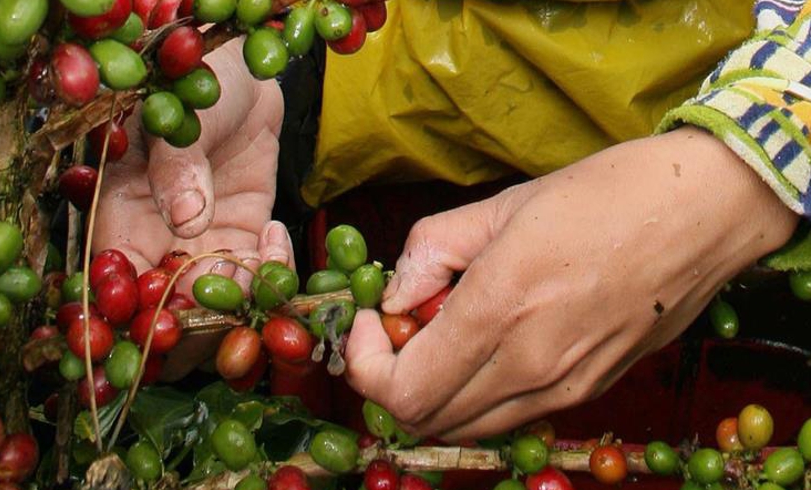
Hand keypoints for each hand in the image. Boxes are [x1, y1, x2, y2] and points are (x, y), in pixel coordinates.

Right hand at [92, 38, 292, 379]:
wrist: (241, 73)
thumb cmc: (193, 83)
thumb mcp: (177, 114)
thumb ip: (176, 164)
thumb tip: (185, 220)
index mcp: (122, 214)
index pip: (117, 284)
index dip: (134, 316)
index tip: (166, 323)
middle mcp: (160, 242)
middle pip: (165, 317)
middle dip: (196, 327)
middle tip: (230, 310)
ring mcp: (205, 246)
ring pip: (216, 309)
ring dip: (244, 302)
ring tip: (262, 252)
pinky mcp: (246, 239)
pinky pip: (259, 279)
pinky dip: (274, 273)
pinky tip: (277, 233)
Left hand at [344, 127, 797, 440]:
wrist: (706, 211)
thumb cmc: (607, 193)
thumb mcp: (502, 205)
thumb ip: (431, 251)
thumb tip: (394, 295)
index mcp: (500, 309)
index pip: (400, 388)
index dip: (365, 362)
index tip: (370, 322)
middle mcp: (530, 364)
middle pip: (425, 418)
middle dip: (393, 378)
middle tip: (402, 327)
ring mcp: (565, 387)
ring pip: (466, 426)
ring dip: (435, 390)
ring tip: (445, 333)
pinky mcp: (590, 391)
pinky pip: (510, 416)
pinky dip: (478, 395)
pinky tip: (490, 345)